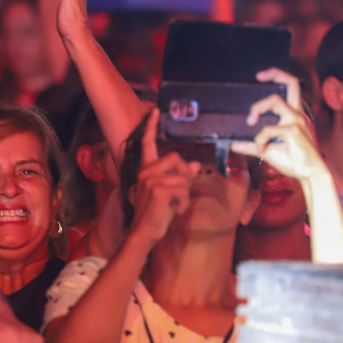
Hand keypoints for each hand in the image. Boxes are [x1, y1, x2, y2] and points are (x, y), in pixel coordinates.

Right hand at [129, 108, 198, 243]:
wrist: (145, 232)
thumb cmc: (157, 213)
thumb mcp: (170, 192)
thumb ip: (180, 177)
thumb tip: (196, 165)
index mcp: (146, 170)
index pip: (147, 143)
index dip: (151, 126)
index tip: (155, 110)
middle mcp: (146, 172)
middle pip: (176, 157)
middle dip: (186, 173)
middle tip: (182, 190)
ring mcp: (151, 181)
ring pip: (184, 176)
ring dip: (186, 193)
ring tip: (177, 205)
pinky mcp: (159, 190)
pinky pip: (184, 189)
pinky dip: (185, 203)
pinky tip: (177, 210)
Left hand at [231, 68, 326, 180]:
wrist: (308, 174)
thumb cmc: (293, 161)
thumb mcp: (267, 151)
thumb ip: (251, 146)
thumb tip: (233, 145)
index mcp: (292, 115)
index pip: (290, 88)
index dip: (277, 76)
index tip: (260, 76)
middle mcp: (296, 114)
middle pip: (291, 83)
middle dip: (275, 74)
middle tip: (258, 77)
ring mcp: (296, 121)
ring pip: (275, 101)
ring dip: (258, 108)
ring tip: (250, 122)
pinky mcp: (294, 131)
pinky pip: (270, 128)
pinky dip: (260, 138)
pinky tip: (260, 148)